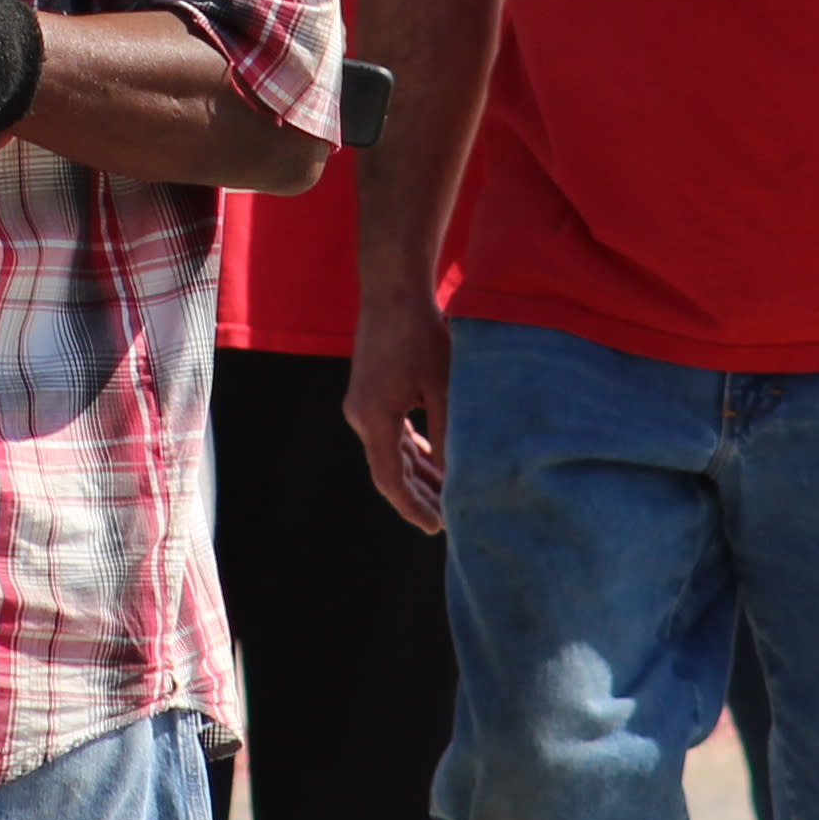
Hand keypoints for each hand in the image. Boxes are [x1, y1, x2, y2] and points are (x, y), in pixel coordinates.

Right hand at [342, 280, 451, 533]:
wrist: (392, 292)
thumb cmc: (420, 334)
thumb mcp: (443, 386)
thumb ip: (448, 433)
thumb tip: (457, 475)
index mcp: (374, 417)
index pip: (390, 478)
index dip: (413, 506)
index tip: (435, 527)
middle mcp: (361, 415)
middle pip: (390, 469)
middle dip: (419, 495)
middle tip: (448, 520)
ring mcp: (363, 405)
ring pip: (391, 452)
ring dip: (418, 474)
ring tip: (447, 497)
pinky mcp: (371, 394)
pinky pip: (391, 433)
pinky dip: (413, 451)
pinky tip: (435, 463)